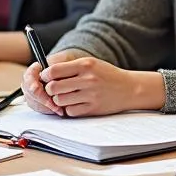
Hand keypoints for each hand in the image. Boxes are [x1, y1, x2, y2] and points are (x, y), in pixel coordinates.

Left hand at [22, 55, 164, 116]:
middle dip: (50, 90)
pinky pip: (70, 111)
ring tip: (67, 96)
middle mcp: (87, 79)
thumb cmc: (107, 75)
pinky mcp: (93, 108)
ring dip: (59, 100)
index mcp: (85, 64)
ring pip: (60, 101)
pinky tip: (76, 104)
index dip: (46, 76)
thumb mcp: (91, 64)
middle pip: (53, 87)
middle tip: (54, 89)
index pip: (54, 70)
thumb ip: (71, 67)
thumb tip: (46, 74)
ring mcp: (90, 94)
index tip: (46, 78)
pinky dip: (69, 109)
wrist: (129, 88)